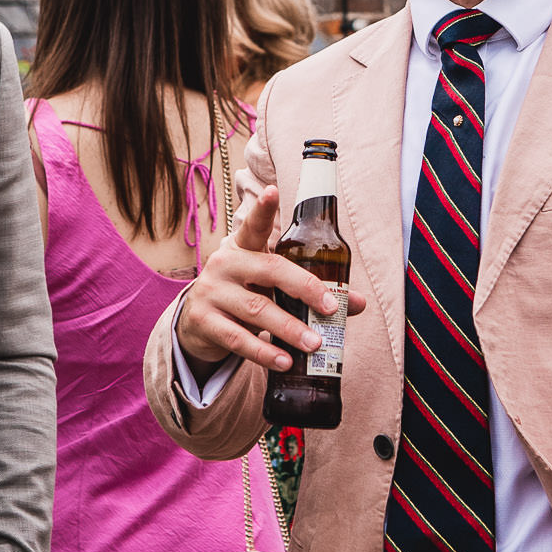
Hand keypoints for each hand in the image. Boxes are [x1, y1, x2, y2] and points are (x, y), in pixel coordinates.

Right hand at [175, 183, 369, 370]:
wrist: (195, 324)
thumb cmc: (243, 296)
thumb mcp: (270, 287)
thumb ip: (307, 290)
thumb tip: (356, 303)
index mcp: (242, 248)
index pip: (253, 226)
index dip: (262, 209)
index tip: (272, 190)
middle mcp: (225, 264)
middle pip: (269, 270)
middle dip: (304, 288)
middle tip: (330, 307)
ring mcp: (211, 292)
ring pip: (257, 310)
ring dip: (290, 329)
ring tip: (315, 344)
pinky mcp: (203, 321)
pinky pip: (239, 339)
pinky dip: (265, 352)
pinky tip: (285, 361)